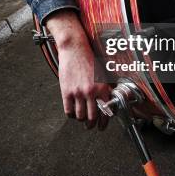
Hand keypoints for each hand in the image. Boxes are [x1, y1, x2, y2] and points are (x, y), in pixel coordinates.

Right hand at [45, 10, 110, 129]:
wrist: (75, 49)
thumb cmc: (89, 59)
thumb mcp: (102, 74)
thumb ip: (105, 88)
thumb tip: (108, 102)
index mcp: (102, 88)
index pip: (105, 112)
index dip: (104, 122)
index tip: (102, 126)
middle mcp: (91, 92)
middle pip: (92, 118)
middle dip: (92, 125)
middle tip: (91, 126)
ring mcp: (78, 93)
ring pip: (80, 116)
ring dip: (81, 120)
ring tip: (81, 119)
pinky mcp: (67, 92)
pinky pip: (68, 111)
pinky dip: (71, 114)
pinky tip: (72, 112)